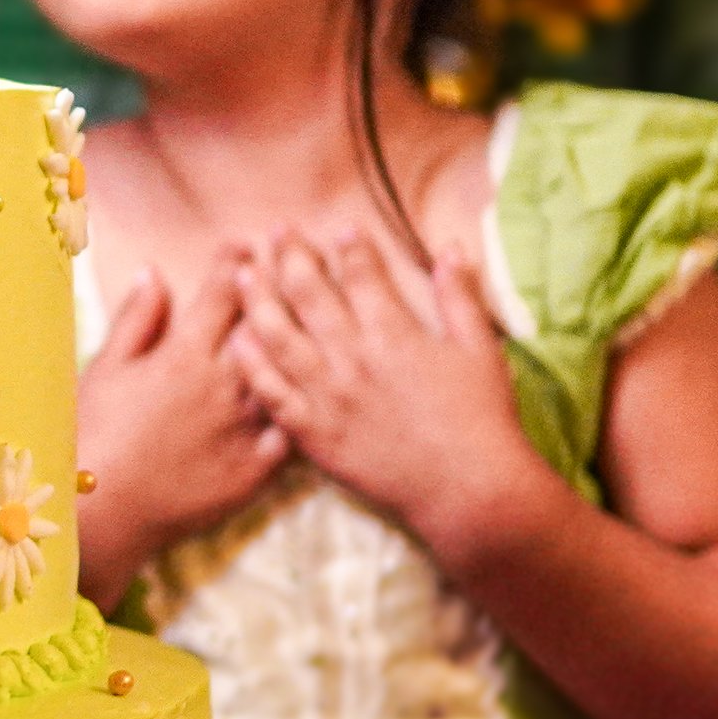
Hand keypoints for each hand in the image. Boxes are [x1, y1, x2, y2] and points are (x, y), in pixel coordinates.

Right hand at [77, 255, 290, 607]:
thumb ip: (137, 320)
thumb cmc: (92, 435)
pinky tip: (316, 399)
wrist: (101, 511)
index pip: (220, 293)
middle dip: (281, 292)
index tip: (245, 245)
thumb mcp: (106, 368)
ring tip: (315, 327)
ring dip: (301, 348)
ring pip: (289, 375)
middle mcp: (222, 385)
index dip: (234, 263)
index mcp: (183, 355)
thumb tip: (152, 272)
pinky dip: (304, 412)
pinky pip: (293, 434)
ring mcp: (243, 428)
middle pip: (267, 326)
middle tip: (297, 265)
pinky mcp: (255, 470)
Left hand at [231, 229, 547, 557]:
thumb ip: (459, 295)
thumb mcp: (479, 349)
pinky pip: (271, 393)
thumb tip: (449, 246)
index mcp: (394, 333)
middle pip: (309, 294)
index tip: (339, 227)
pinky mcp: (313, 433)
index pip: (361, 274)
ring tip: (243, 273)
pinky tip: (237, 341)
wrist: (466, 490)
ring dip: (258, 299)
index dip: (348, 246)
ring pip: (278, 337)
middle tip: (277, 231)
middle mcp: (352, 358)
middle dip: (291, 256)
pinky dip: (251, 364)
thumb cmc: (480, 420)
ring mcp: (327, 396)